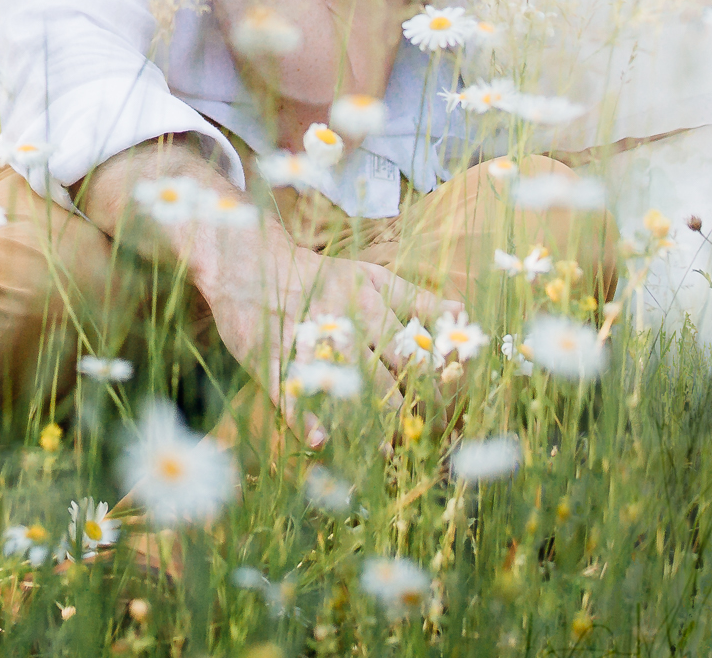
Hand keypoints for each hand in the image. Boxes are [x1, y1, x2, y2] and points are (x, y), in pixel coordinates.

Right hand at [194, 234, 445, 434]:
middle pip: (382, 377)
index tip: (448, 409)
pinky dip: (305, 416)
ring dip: (365, 423)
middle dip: (404, 412)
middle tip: (421, 440)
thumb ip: (415, 298)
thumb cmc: (318, 274)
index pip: (410, 352)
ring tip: (386, 453)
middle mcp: (340, 325)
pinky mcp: (269, 357)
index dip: (431, 384)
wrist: (249, 259)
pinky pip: (289, 390)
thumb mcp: (370, 277)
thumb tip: (461, 312)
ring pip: (341, 388)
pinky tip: (320, 439)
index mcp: (368, 306)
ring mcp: (304, 343)